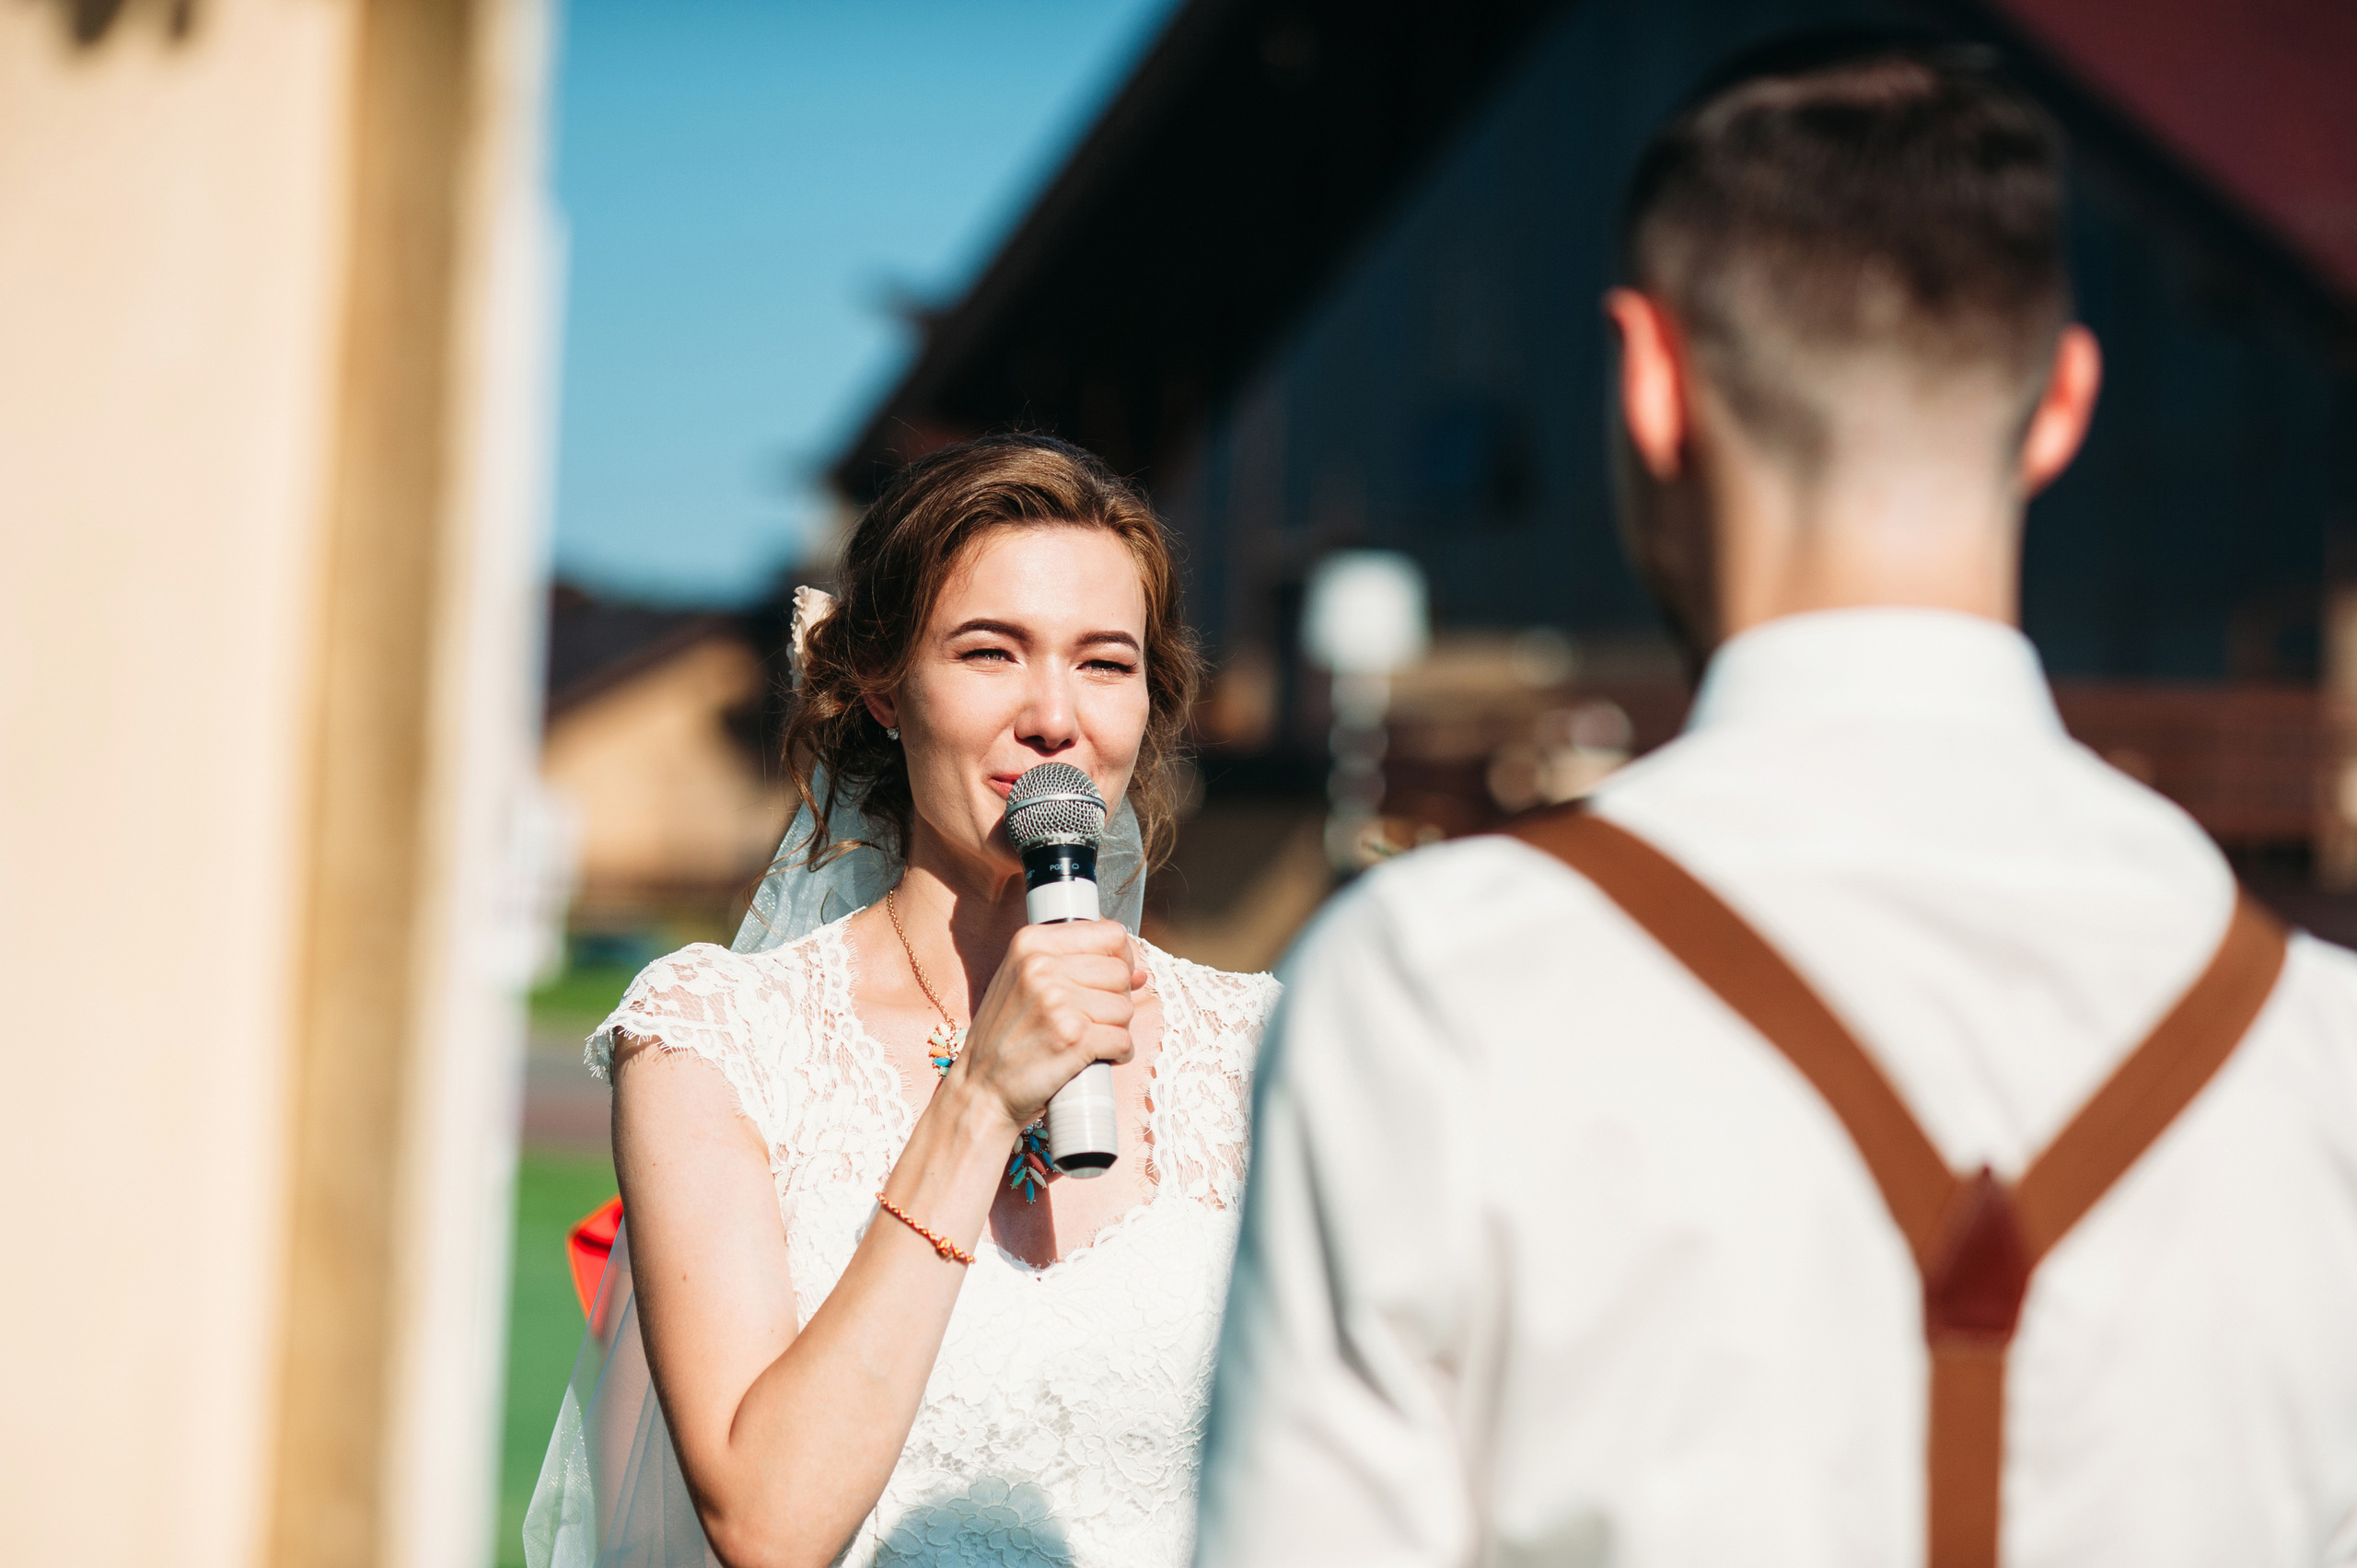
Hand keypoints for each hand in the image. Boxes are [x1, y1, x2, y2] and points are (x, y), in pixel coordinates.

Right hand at [949, 919, 1143, 1134]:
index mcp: (1031, 943)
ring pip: (1126, 1007)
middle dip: (1115, 999)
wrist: (980, 1089)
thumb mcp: (1023, 984)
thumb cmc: (1005, 1038)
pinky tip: (1095, 1057)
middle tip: (1090, 1019)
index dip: (1119, 959)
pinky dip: (1117, 1054)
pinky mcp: (1073, 1038)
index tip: (1106, 981)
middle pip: (1121, 972)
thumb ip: (1075, 967)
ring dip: (1115, 1028)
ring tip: (1087, 1039)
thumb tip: (1137, 973)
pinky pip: (1124, 1041)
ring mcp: (1058, 1002)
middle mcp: (1042, 966)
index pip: (1109, 933)